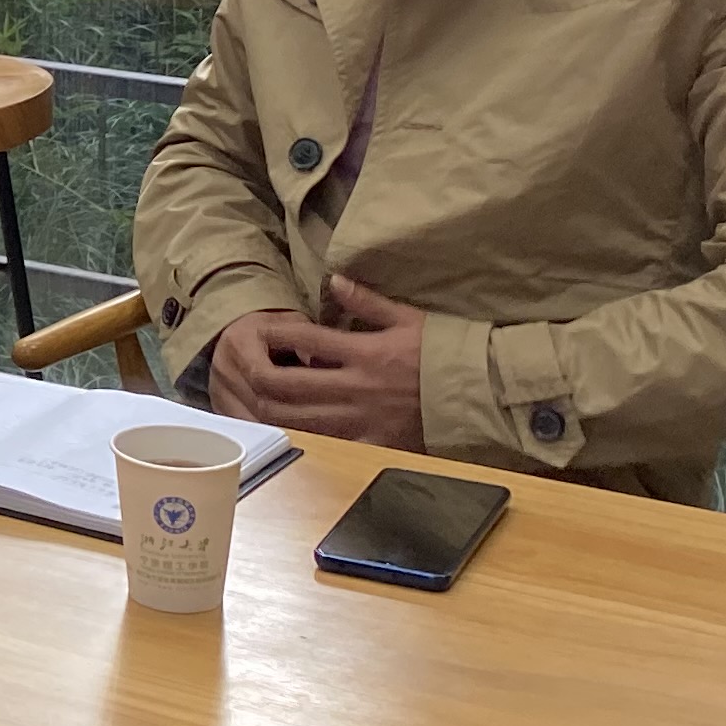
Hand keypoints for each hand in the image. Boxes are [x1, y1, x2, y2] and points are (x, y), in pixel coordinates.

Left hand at [204, 285, 428, 448]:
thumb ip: (367, 301)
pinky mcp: (373, 445)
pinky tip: (289, 430)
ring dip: (271, 410)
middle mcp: (357, 386)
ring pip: (299, 419)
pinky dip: (304, 438)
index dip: (273, 333)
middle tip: (244, 371)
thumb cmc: (444, 353)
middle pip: (288, 384)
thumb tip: (335, 280)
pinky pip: (327, 446)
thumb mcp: (408, 318)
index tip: (257, 330)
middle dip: (258, 377)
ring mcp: (363, 419)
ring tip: (255, 400)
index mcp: (365, 351)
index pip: (304, 338)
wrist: (481, 395)